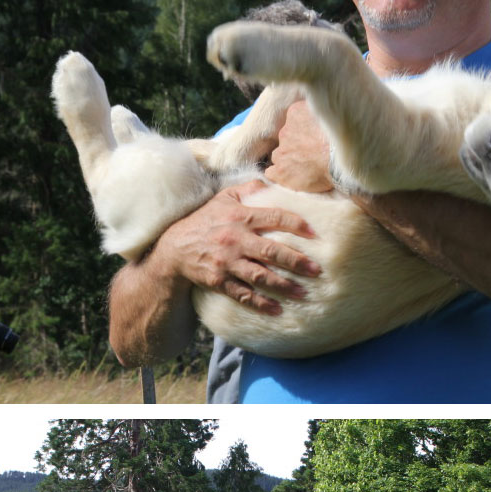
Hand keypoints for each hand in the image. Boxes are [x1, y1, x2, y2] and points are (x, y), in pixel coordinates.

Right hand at [160, 179, 320, 316]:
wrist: (173, 247)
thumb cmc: (205, 220)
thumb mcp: (223, 198)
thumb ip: (248, 189)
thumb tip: (273, 181)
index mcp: (240, 216)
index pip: (274, 217)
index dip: (296, 224)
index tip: (315, 234)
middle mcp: (235, 239)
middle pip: (271, 251)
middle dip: (296, 261)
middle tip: (317, 270)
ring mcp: (227, 262)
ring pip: (259, 276)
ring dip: (283, 286)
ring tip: (303, 293)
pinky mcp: (219, 281)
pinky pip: (243, 295)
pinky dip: (260, 304)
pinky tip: (278, 310)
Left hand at [265, 101, 332, 193]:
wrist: (339, 161)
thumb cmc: (341, 140)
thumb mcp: (332, 114)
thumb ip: (320, 113)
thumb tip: (320, 113)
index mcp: (296, 113)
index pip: (294, 120)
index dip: (304, 131)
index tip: (313, 137)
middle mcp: (285, 131)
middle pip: (287, 138)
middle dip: (297, 145)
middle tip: (312, 153)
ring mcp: (281, 152)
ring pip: (279, 155)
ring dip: (288, 160)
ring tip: (303, 168)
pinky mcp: (280, 171)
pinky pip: (271, 172)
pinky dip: (279, 175)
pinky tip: (289, 178)